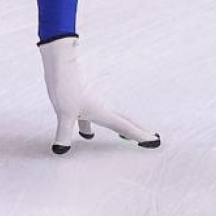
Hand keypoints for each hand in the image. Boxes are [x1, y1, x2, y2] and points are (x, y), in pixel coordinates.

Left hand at [38, 35, 159, 154]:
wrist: (61, 65)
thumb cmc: (66, 87)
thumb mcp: (65, 115)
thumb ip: (64, 134)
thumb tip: (61, 150)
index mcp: (103, 112)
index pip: (125, 127)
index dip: (139, 135)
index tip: (154, 140)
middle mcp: (102, 107)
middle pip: (124, 121)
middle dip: (137, 130)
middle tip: (151, 136)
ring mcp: (93, 102)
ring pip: (110, 118)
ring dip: (119, 127)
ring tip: (123, 137)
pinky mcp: (82, 99)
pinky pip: (94, 116)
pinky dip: (96, 125)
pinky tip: (87, 133)